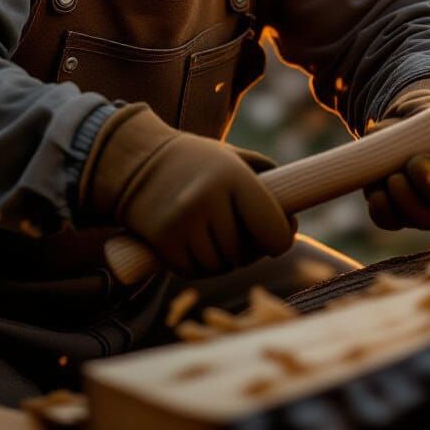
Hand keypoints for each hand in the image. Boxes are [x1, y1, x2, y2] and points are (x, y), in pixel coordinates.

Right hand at [79, 104, 294, 276]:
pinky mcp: (162, 242)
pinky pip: (195, 272)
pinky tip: (196, 244)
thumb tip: (293, 211)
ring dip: (224, 260)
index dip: (281, 238)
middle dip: (249, 249)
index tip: (278, 234)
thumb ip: (266, 177)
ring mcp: (183, 223)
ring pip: (221, 267)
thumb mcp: (233, 156)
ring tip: (216, 236)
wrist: (135, 161)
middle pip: (247, 254)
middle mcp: (208, 199)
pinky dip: (200, 266)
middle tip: (241, 232)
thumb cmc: (195, 160)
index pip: (274, 230)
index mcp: (232, 176)